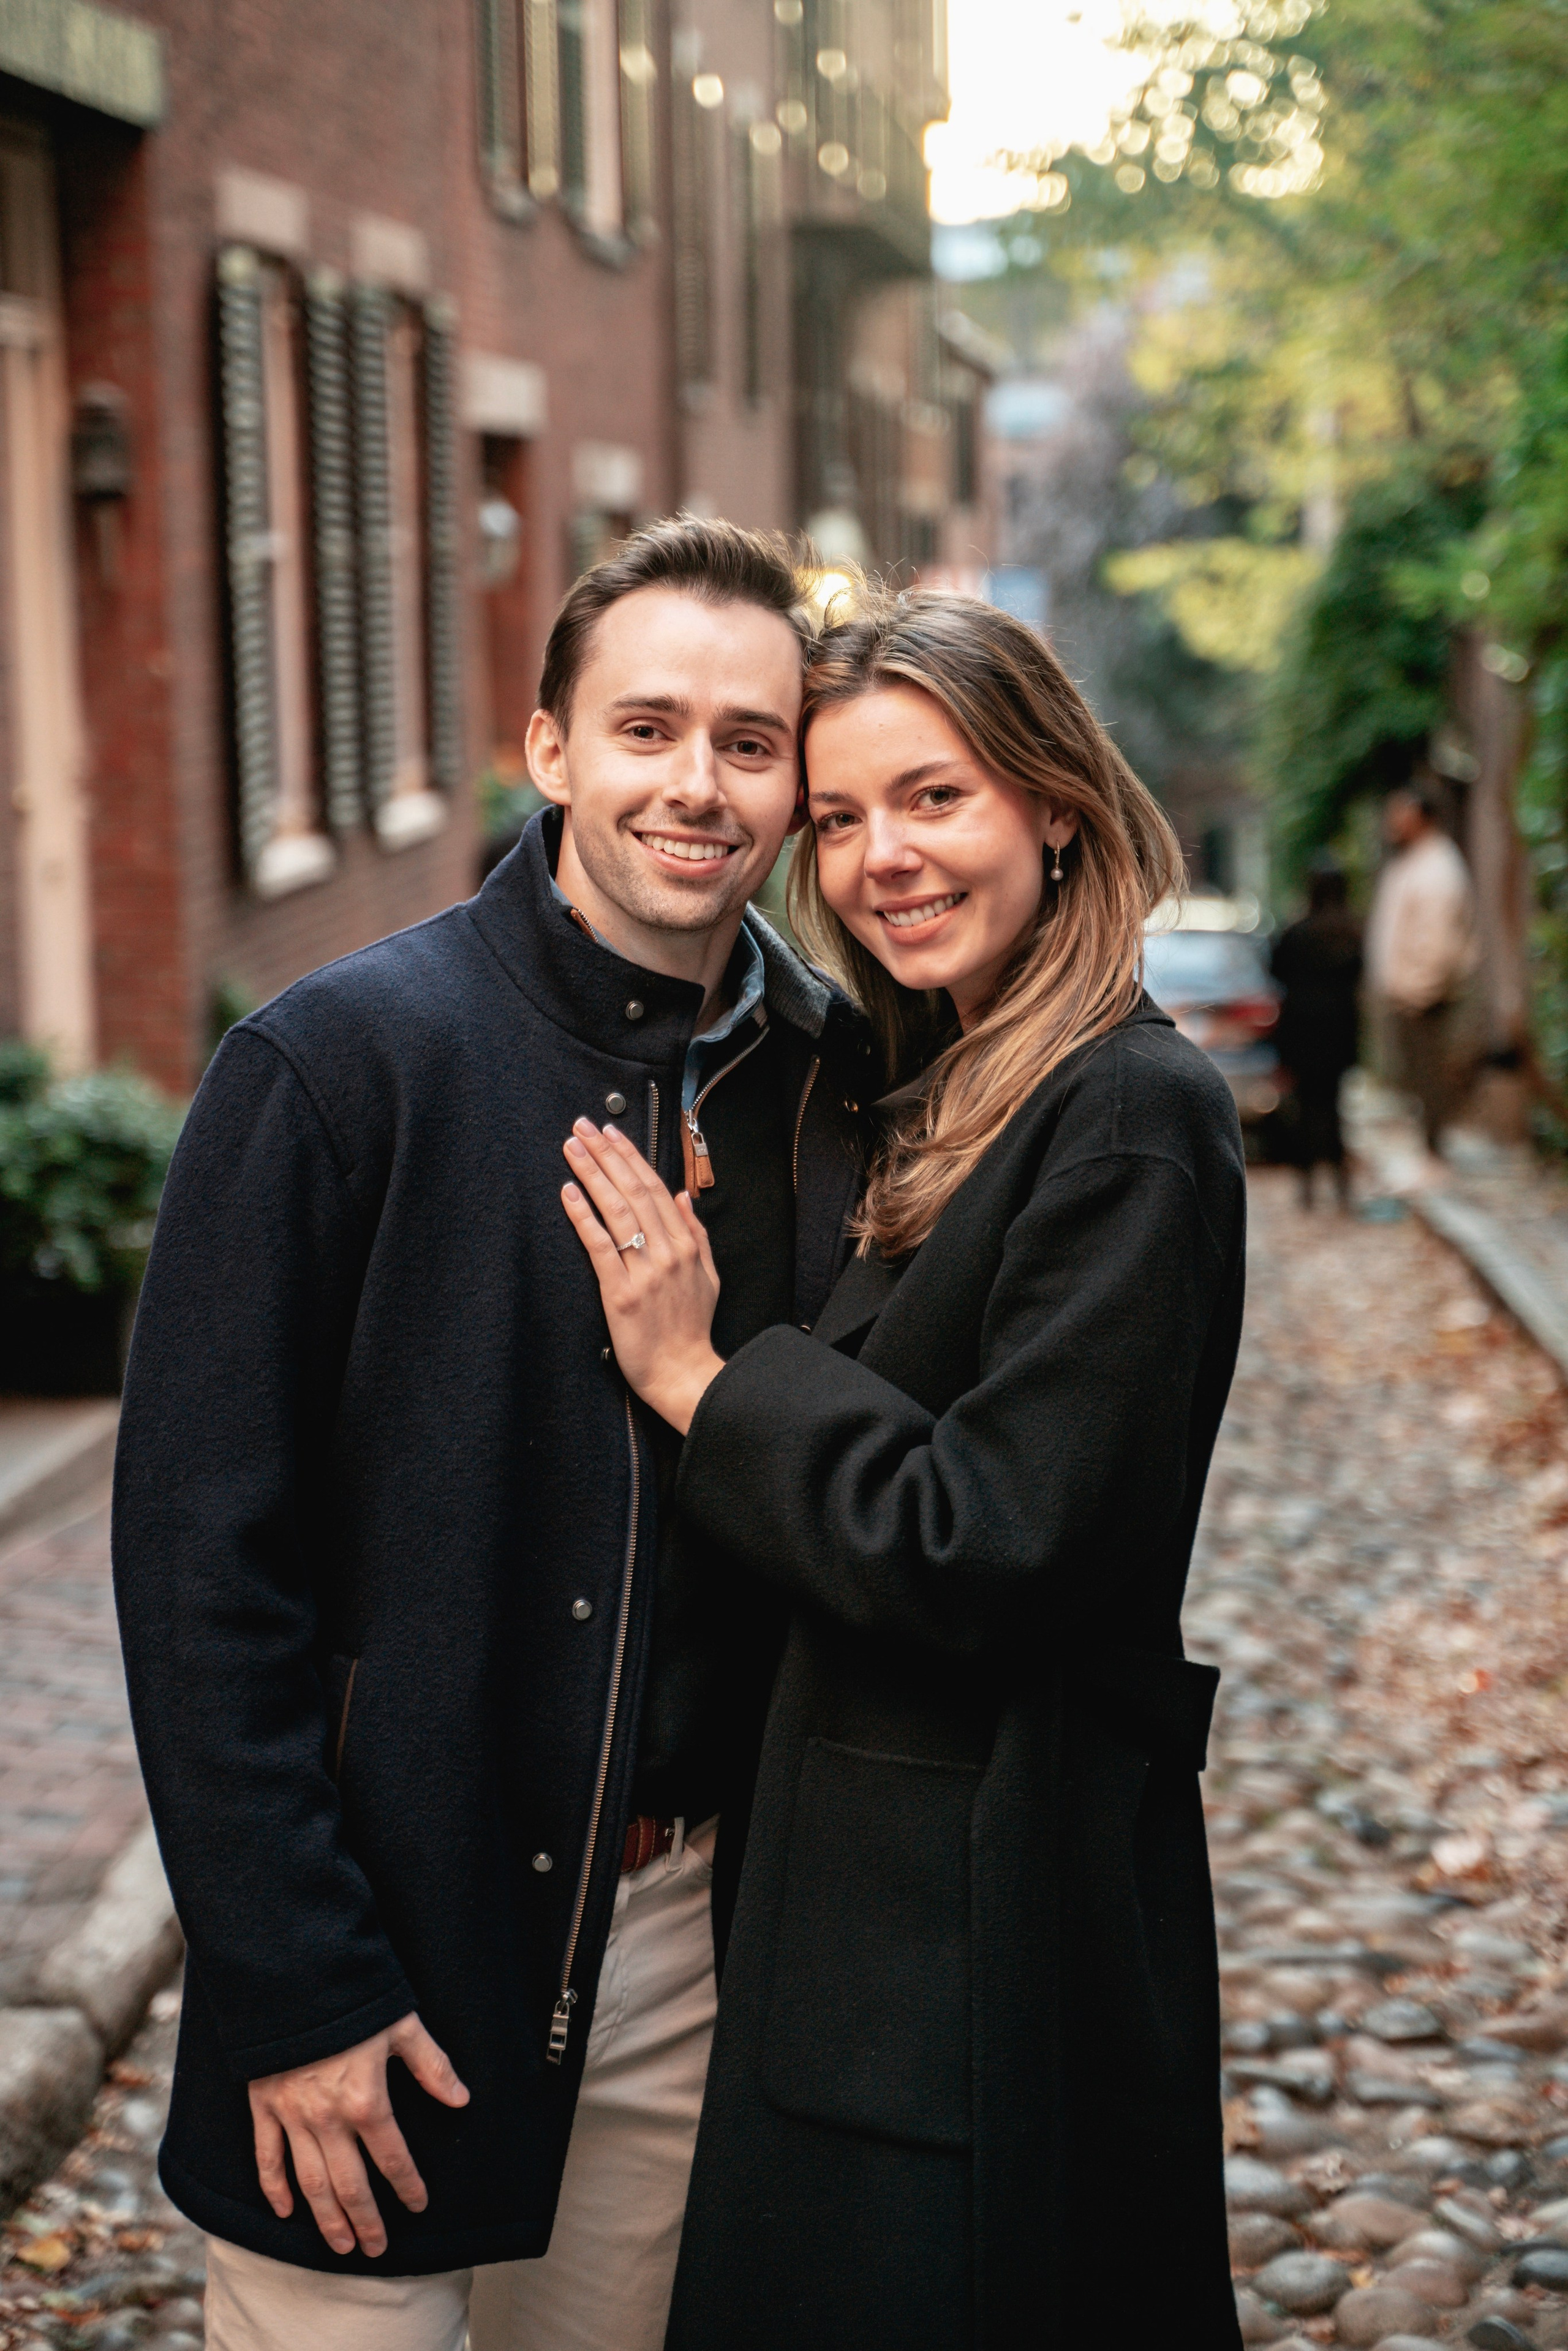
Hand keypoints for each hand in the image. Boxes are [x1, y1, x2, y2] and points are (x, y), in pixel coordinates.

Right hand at [249, 2010, 468, 2257]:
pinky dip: (274, 2187)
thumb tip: (460, 2098)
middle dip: (366, 2221)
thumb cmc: (353, 1999)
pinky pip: (268, 2157)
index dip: (407, 2186)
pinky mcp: (265, 2106)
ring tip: (340, 2246)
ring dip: (326, 2219)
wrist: (294, 1978)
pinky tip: (285, 2211)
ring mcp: (293, 2116)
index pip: (393, 2158)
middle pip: (350, 2185)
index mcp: (367, 2101)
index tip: (418, 2206)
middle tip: (376, 2249)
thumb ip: (432, 2066)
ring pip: (311, 2182)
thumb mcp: (403, 2027)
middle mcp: (328, 2119)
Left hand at [561, 1120, 724, 1433]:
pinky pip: (600, 1246)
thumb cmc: (692, 1328)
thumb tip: (681, 1196)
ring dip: (592, 1175)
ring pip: (616, 1211)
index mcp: (685, 1246)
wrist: (684, 1374)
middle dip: (606, 1155)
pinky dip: (584, 1216)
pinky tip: (570, 1192)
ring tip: (572, 1149)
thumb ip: (695, 1234)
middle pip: (633, 1191)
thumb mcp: (708, 1276)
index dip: (631, 1157)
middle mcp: (666, 1253)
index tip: (611, 1133)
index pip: (654, 1189)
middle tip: (582, 1128)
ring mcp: (644, 1272)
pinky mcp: (620, 1294)